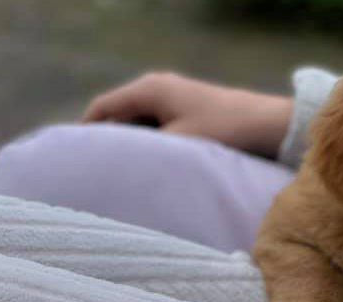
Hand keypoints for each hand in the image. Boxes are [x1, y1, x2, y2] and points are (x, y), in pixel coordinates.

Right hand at [83, 72, 292, 156]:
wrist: (267, 124)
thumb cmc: (222, 131)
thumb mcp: (177, 144)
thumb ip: (142, 151)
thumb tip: (114, 164)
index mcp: (149, 89)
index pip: (103, 108)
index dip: (86, 132)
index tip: (75, 158)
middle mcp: (158, 87)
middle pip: (119, 114)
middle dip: (108, 140)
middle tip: (98, 170)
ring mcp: (174, 97)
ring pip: (139, 122)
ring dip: (131, 144)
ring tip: (124, 172)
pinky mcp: (188, 110)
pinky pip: (157, 126)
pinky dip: (150, 143)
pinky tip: (152, 165)